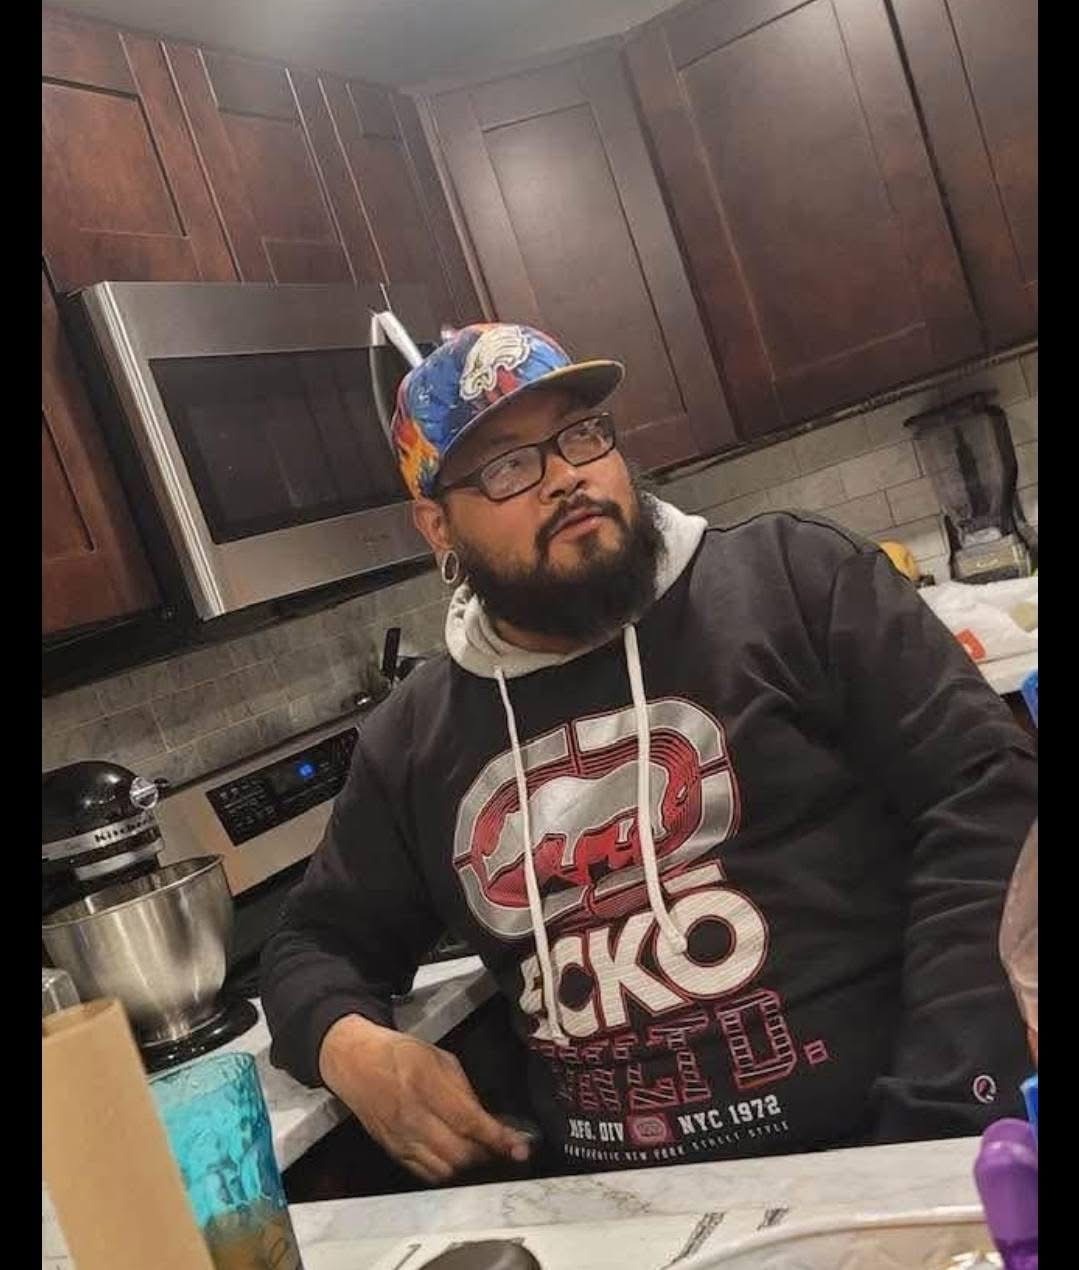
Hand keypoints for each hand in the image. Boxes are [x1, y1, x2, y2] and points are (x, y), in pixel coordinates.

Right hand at [318, 1014, 530, 1183]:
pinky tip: (455, 1158)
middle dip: (486, 1154)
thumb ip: (464, 1090)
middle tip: (501, 1147)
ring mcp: (400, 1138)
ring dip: (468, 1166)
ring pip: (444, 1170)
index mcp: (425, 1083)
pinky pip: (425, 1174)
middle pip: (458, 1153)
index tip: (519, 1148)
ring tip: (479, 1152)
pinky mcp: (392, 1151)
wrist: (356, 1063)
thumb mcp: (439, 1058)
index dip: (497, 1138)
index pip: (467, 1121)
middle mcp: (411, 1116)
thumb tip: (488, 1120)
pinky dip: (445, 1171)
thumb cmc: (402, 1053)